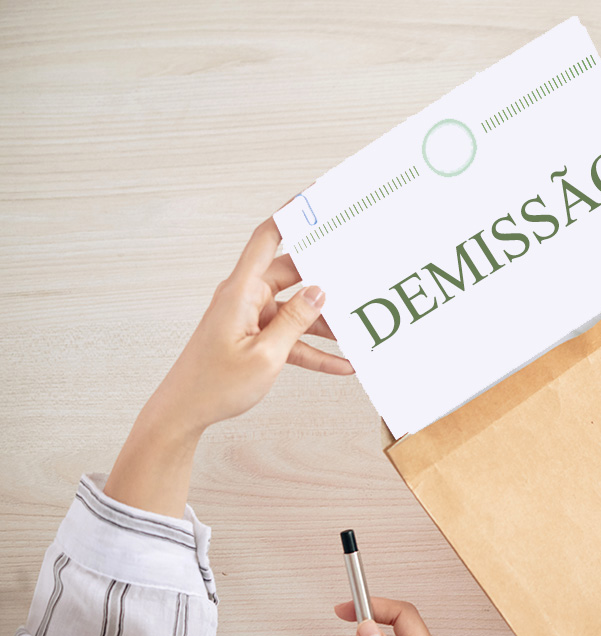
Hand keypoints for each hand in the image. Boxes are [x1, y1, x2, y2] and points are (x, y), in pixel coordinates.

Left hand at [105, 219, 352, 516]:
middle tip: (356, 271)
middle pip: (292, 275)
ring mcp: (250, 318)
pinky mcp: (254, 338)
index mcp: (241, 291)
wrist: (183, 413)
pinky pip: (290, 337)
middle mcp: (245, 298)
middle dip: (325, 276)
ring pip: (296, 309)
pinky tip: (342, 363)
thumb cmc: (214, 385)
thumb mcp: (266, 355)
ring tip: (357, 329)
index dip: (291, 215)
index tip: (316, 198)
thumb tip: (319, 291)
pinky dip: (313, 349)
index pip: (267, 238)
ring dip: (325, 322)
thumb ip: (296, 320)